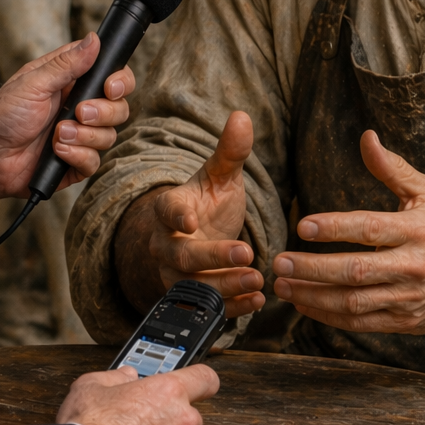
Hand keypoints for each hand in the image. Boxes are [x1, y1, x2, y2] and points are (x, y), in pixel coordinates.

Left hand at [0, 33, 134, 213]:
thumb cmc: (2, 115)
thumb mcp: (33, 83)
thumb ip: (66, 64)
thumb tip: (94, 39)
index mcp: (73, 83)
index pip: (113, 76)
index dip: (120, 81)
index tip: (110, 87)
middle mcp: (81, 108)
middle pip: (119, 107)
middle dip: (104, 112)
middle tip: (79, 112)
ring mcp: (81, 136)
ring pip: (109, 135)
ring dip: (85, 135)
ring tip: (58, 134)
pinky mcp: (76, 162)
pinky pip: (95, 161)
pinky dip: (77, 156)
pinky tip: (57, 151)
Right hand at [56, 363, 219, 424]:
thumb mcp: (91, 387)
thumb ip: (115, 377)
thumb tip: (126, 376)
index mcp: (168, 392)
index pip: (205, 378)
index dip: (202, 381)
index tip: (200, 385)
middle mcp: (183, 421)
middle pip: (190, 414)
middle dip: (172, 418)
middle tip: (144, 424)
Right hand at [115, 111, 264, 319]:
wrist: (199, 235)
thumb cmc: (208, 202)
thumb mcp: (221, 177)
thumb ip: (231, 151)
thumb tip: (242, 116)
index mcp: (171, 209)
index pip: (169, 210)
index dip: (178, 215)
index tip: (191, 220)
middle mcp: (167, 244)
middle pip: (183, 255)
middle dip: (214, 258)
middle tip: (246, 255)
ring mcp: (175, 273)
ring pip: (193, 285)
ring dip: (226, 287)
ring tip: (257, 282)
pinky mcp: (189, 296)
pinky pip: (205, 307)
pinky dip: (231, 308)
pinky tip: (256, 301)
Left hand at [272, 130, 424, 332]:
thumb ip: (393, 168)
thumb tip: (366, 137)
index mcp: (416, 230)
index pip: (370, 229)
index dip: (335, 228)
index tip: (303, 226)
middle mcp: (412, 266)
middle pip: (356, 270)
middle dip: (313, 268)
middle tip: (279, 262)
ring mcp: (407, 298)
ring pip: (353, 302)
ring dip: (314, 296)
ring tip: (282, 286)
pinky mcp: (404, 322)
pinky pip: (360, 323)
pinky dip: (329, 316)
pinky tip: (304, 304)